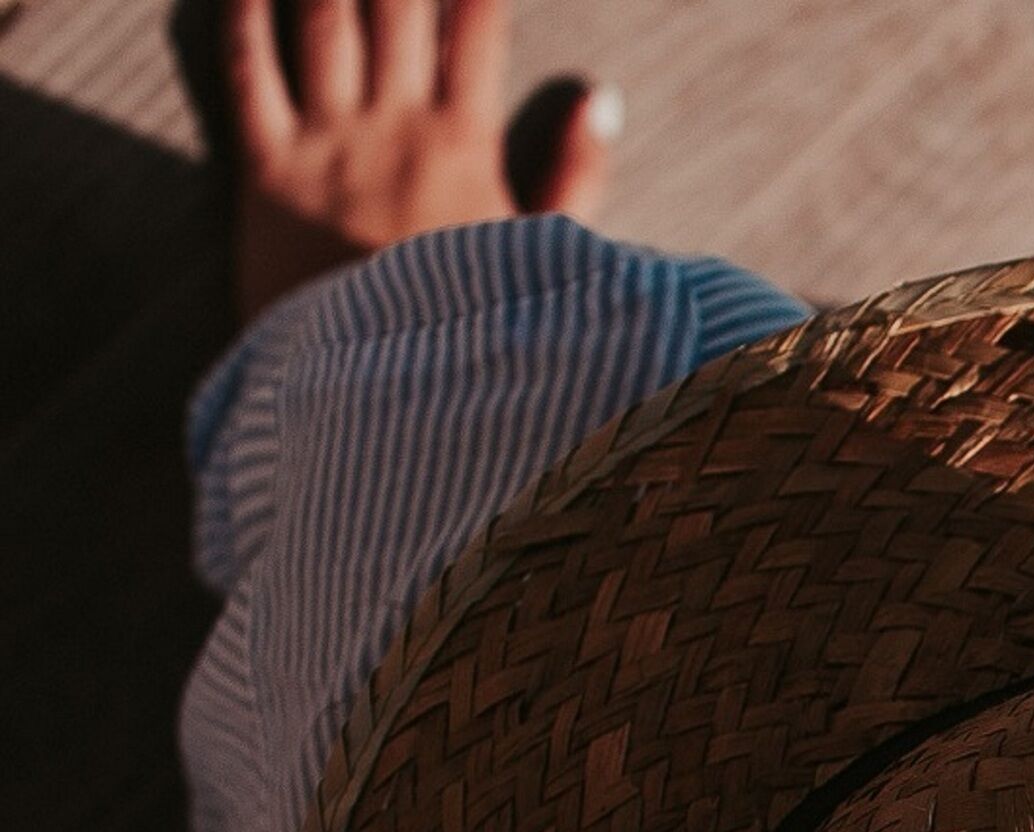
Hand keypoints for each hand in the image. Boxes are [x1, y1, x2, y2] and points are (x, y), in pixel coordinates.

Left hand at [227, 0, 618, 317]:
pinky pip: (249, 74)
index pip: (475, 28)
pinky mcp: (264, 170)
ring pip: (322, 21)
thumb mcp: (549, 261)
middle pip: (392, 5)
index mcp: (467, 144)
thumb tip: (599, 94)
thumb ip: (576, 173)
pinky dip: (245, 18)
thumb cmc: (480, 337)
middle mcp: (395, 127)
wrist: (392, 401)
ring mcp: (327, 144)